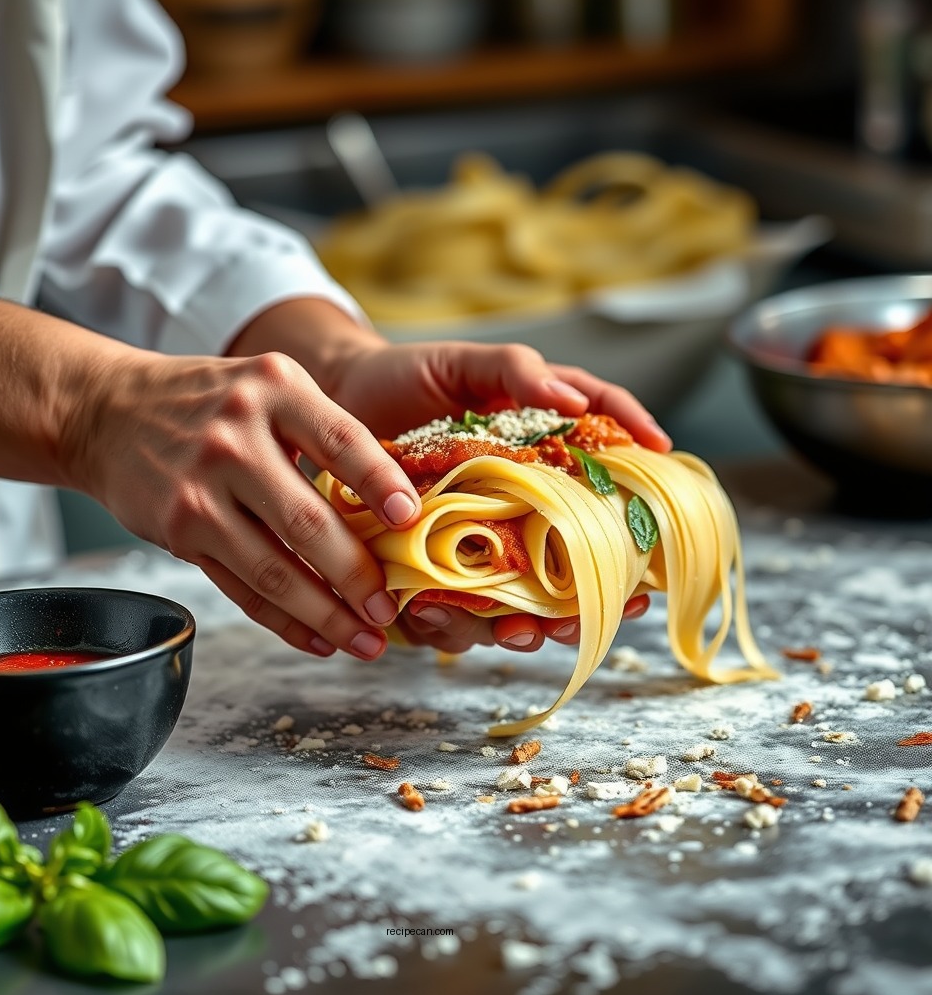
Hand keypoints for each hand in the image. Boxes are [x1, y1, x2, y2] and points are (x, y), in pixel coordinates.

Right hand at [67, 350, 423, 660]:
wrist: (108, 411)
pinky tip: (317, 639)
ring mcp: (200, 490)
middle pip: (307, 523)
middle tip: (391, 608)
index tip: (411, 521)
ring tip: (366, 640)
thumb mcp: (270, 386)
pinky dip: (284, 622)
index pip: (341, 441)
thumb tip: (396, 506)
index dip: (381, 484)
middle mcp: (234, 439)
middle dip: (357, 576)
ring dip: (326, 616)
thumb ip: (325, 431)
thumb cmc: (209, 402)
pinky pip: (241, 589)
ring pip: (274, 570)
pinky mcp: (178, 532)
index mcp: (273, 390)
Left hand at [323, 336, 666, 651]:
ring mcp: (474, 542)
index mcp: (545, 464)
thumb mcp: (469, 363)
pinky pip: (445, 605)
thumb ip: (518, 372)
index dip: (633, 537)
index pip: (605, 502)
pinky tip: (431, 610)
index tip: (654, 573)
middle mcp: (517, 510)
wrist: (340, 391)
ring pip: (512, 601)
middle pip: (567, 570)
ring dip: (521, 626)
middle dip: (582, 606)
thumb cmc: (412, 374)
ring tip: (515, 630)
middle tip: (579, 619)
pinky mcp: (426, 561)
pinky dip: (444, 618)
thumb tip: (574, 400)